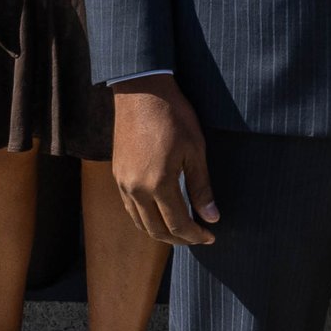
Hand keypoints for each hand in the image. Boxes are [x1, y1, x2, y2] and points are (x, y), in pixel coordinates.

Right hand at [110, 80, 219, 245]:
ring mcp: (123, 183)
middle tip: (198, 238)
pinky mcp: (117, 175)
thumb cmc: (173, 115)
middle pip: (156, 230)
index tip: (210, 237)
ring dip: (160, 233)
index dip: (195, 235)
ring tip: (181, 231)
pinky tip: (159, 215)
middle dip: (179, 239)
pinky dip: (145, 219)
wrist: (141, 90)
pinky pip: (130, 208)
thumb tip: (212, 217)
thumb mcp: (195, 149)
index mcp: (158, 183)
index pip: (177, 223)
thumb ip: (201, 187)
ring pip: (140, 222)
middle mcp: (136, 189)